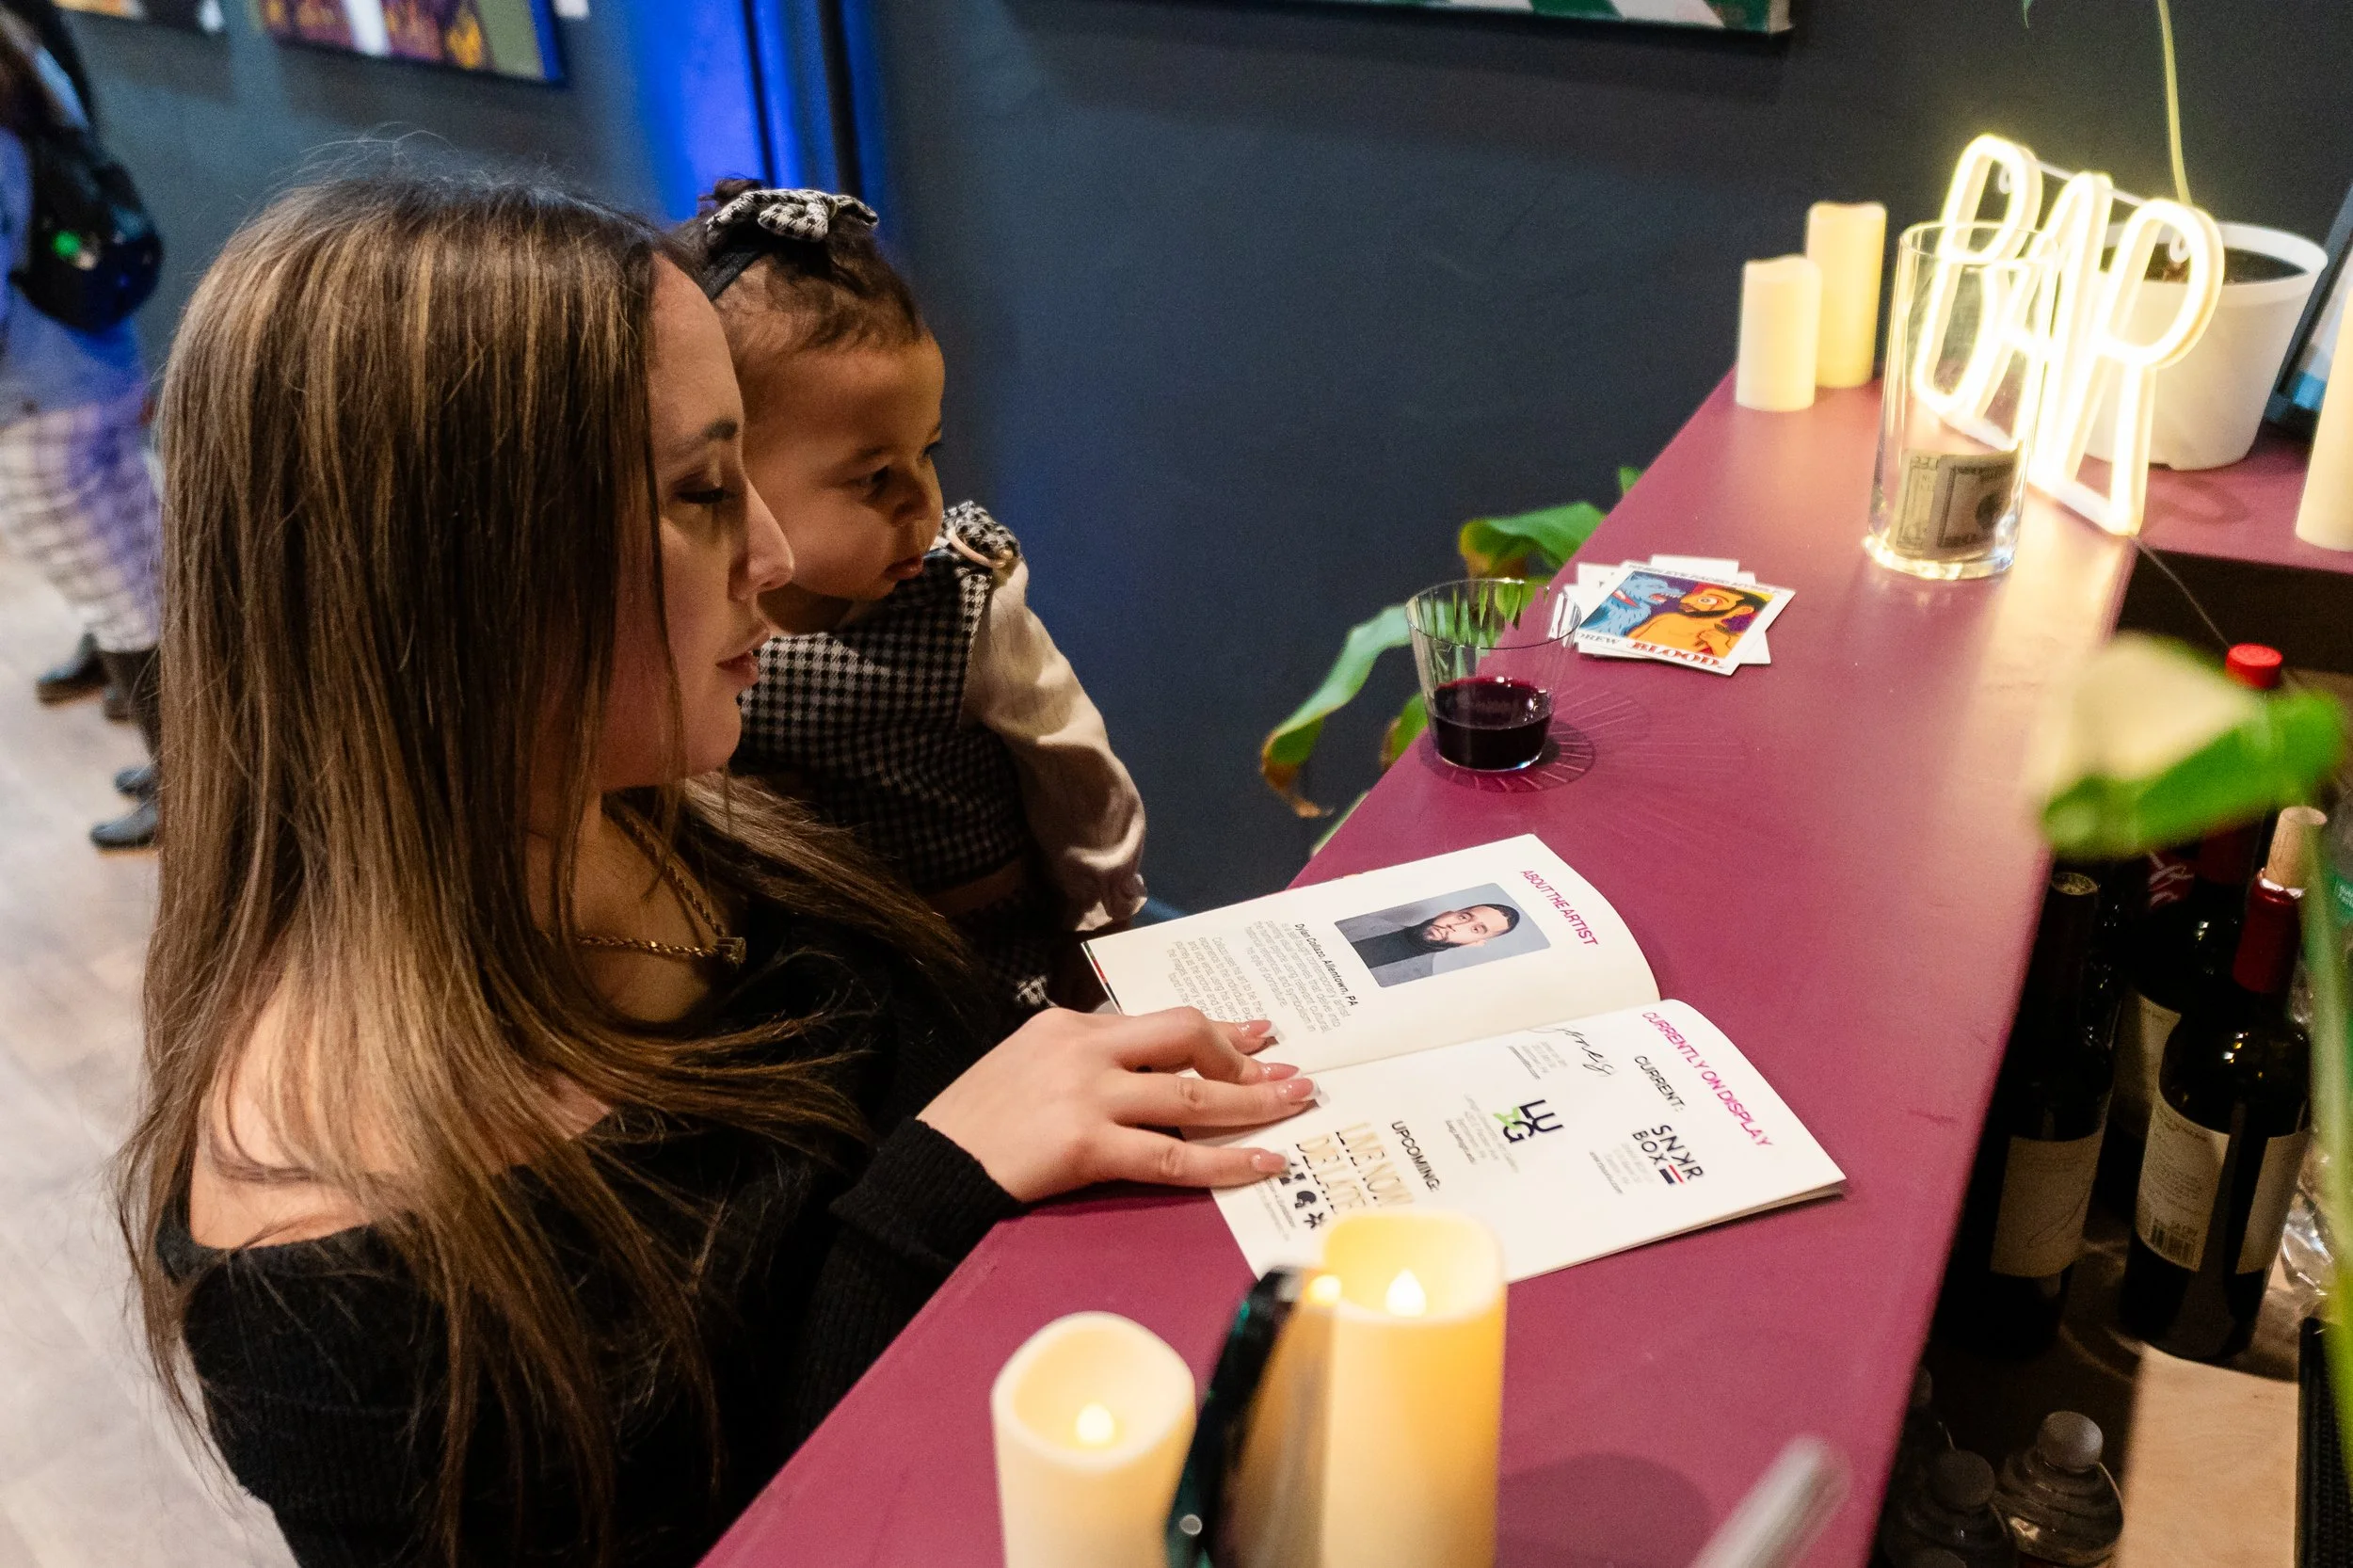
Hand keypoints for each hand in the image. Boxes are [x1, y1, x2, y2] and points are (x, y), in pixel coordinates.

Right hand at [918, 1008, 1311, 1202]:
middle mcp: (1084, 1049)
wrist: (928, 1169)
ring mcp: (1087, 1095)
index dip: (1217, 1030)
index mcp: (1067, 1026)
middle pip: (1185, 1037)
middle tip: (1288, 1073)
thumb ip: (1082, 1064)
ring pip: (1192, 1097)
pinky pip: (1174, 1156)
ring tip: (1296, 1106)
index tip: (1257, 1035)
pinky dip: (1227, 1161)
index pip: (1158, 1022)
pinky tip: (1262, 1163)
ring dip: (1254, 1103)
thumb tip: (1145, 1077)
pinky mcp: (1085, 1145)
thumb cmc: (973, 1127)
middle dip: (1244, 1057)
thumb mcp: (1025, 1067)